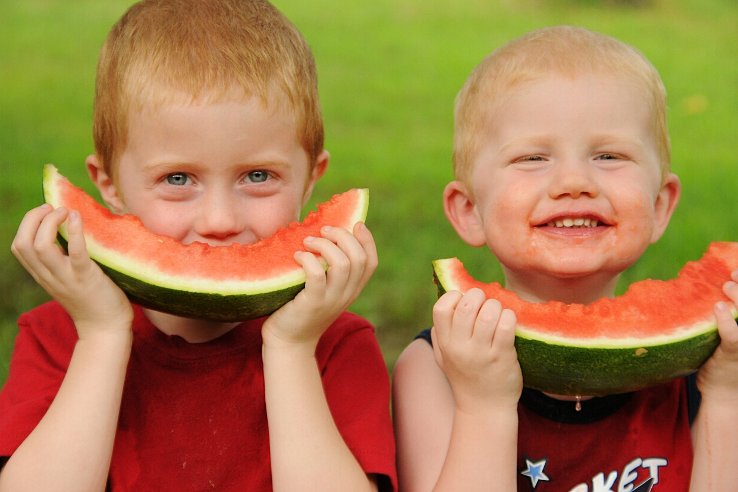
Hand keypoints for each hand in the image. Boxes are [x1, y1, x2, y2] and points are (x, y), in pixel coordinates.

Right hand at [11, 204, 132, 337]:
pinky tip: (76, 217)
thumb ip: (61, 261)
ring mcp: (66, 278)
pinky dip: (74, 232)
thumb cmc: (92, 300)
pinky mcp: (86, 278)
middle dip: (33, 219)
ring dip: (50, 222)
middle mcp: (49, 277)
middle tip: (53, 207)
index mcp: (43, 275)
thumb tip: (66, 231)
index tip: (44, 212)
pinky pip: (74, 253)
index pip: (19, 247)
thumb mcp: (67, 279)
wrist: (106, 328)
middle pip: (23, 243)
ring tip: (65, 211)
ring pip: (40, 247)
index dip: (27, 224)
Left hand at [261, 222, 376, 352]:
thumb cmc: (301, 310)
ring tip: (308, 241)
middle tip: (324, 230)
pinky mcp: (312, 304)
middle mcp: (346, 294)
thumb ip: (330, 270)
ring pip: (342, 264)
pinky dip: (309, 260)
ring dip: (325, 246)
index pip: (371, 262)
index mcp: (352, 289)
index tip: (356, 223)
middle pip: (358, 258)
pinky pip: (317, 276)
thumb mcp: (324, 290)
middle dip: (343, 236)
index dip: (368, 240)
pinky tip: (298, 256)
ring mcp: (331, 300)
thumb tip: (325, 235)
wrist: (289, 343)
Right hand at [431, 288, 521, 413]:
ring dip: (495, 306)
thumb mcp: (444, 358)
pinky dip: (509, 316)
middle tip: (485, 302)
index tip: (463, 301)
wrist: (485, 409)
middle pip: (466, 305)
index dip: (453, 296)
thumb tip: (446, 304)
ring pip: (488, 313)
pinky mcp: (502, 356)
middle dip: (478, 296)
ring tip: (498, 312)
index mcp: (445, 343)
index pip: (441, 307)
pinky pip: (506, 326)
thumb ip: (439, 334)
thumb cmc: (465, 378)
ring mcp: (481, 352)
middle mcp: (460, 347)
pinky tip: (508, 321)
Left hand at [696, 270, 737, 403]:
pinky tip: (718, 308)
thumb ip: (729, 317)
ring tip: (725, 286)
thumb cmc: (727, 361)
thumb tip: (716, 290)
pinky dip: (726, 320)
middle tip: (734, 274)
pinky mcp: (734, 355)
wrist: (724, 395)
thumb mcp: (733, 337)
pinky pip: (734, 336)